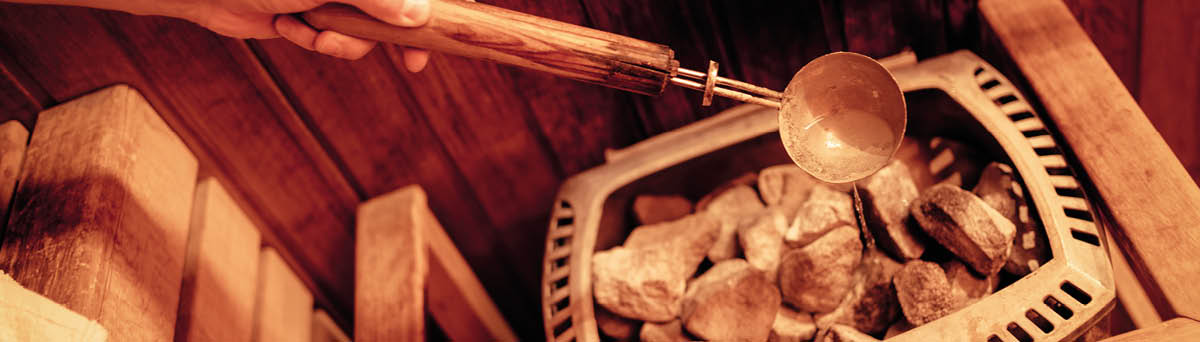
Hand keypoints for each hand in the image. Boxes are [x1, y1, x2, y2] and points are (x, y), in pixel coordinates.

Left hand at [188, 0, 430, 67]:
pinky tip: (287, 27)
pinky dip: (316, 41)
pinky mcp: (316, 15)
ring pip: (367, 31)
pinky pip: (339, 40)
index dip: (432, 11)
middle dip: (394, 36)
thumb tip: (418, 16)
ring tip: (311, 30)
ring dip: (342, 40)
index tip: (440, 34)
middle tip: (413, 63)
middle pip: (396, 10)